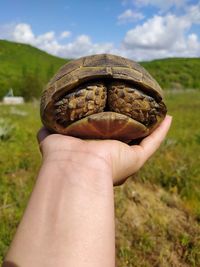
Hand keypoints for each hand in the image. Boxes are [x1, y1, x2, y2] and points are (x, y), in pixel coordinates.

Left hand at [37, 115, 171, 184]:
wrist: (74, 170)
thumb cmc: (61, 156)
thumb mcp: (53, 139)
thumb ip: (49, 133)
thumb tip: (43, 126)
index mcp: (94, 154)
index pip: (105, 139)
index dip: (110, 127)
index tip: (114, 114)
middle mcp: (111, 158)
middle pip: (126, 139)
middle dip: (132, 126)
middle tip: (137, 110)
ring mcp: (125, 159)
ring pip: (143, 140)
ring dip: (151, 127)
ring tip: (157, 111)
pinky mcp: (135, 159)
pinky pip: (153, 142)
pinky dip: (162, 131)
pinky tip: (168, 117)